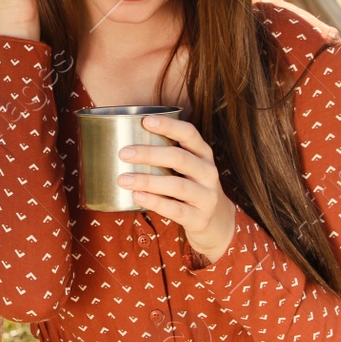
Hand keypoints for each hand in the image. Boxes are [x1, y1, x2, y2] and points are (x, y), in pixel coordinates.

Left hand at [117, 114, 236, 262]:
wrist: (217, 221)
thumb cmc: (191, 187)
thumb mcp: (188, 168)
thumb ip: (166, 154)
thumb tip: (126, 140)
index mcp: (203, 154)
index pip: (189, 133)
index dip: (169, 126)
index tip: (145, 120)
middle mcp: (208, 172)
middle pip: (180, 158)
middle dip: (150, 154)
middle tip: (124, 153)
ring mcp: (206, 196)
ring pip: (177, 185)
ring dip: (147, 181)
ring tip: (123, 179)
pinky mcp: (200, 218)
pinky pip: (176, 209)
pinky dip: (155, 202)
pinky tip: (137, 196)